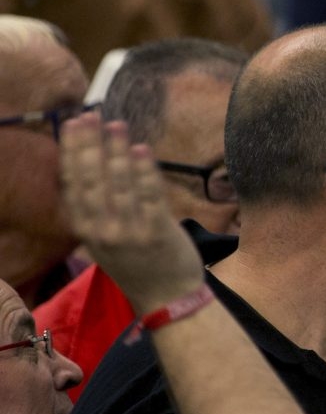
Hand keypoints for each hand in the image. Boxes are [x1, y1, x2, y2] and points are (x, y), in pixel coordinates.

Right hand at [59, 113, 205, 314]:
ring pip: (119, 185)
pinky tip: (141, 149)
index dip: (71, 153)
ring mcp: (129, 232)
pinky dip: (145, 171)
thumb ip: (96, 209)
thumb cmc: (137, 263)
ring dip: (116, 152)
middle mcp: (102, 231)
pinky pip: (149, 196)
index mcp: (86, 230)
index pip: (72, 185)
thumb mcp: (104, 240)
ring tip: (116, 125)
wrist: (167, 298)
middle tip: (89, 115)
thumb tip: (90, 166)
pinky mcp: (157, 232)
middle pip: (91, 180)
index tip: (71, 125)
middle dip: (88, 145)